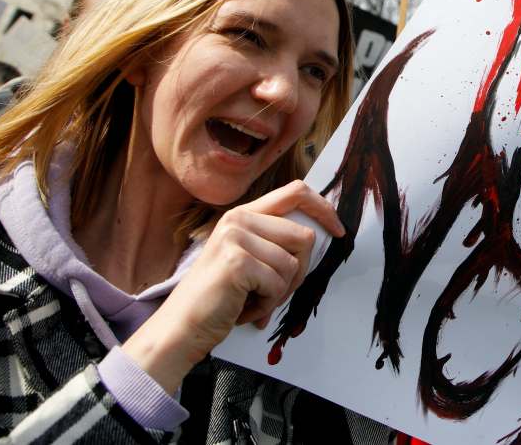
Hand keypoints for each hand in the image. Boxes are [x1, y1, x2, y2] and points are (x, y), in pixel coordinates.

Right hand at [121, 180, 344, 393]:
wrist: (182, 327)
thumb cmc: (220, 299)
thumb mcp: (249, 260)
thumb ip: (277, 243)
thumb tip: (323, 233)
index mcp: (244, 215)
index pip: (295, 193)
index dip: (323, 209)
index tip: (338, 230)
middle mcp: (239, 219)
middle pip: (304, 237)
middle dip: (299, 273)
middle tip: (273, 291)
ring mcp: (236, 237)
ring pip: (294, 264)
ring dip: (280, 292)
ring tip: (253, 299)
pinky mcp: (237, 261)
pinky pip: (279, 283)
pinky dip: (268, 303)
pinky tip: (245, 307)